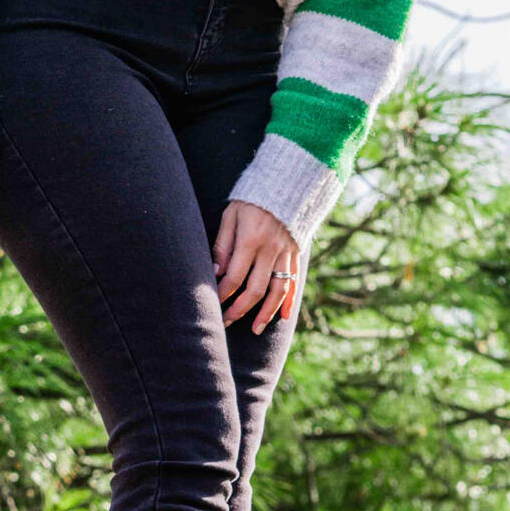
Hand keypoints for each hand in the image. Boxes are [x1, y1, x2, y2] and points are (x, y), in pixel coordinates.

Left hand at [213, 200, 299, 333]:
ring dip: (266, 313)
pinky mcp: (296, 253)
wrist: (287, 181)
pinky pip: (295, 281)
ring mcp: (286, 253)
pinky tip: (285, 316)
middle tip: (227, 322)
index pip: (234, 277)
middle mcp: (270, 250)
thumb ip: (222, 244)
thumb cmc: (251, 198)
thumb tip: (216, 272)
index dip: (223, 294)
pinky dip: (290, 300)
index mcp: (250, 241)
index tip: (213, 304)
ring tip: (255, 329)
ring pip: (277, 290)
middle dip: (240, 310)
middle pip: (256, 289)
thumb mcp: (230, 215)